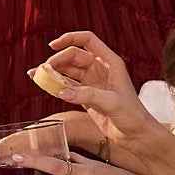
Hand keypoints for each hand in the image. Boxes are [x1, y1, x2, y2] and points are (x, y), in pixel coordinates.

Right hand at [42, 31, 163, 164]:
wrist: (137, 136)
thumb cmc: (133, 116)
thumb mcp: (112, 102)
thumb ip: (87, 95)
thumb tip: (62, 91)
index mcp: (110, 62)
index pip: (88, 40)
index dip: (70, 38)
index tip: (52, 45)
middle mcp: (100, 69)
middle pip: (73, 56)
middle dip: (57, 61)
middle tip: (43, 71)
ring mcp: (92, 83)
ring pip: (68, 71)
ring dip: (53, 72)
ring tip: (37, 76)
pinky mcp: (86, 97)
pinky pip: (67, 86)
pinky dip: (55, 85)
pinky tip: (43, 85)